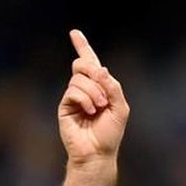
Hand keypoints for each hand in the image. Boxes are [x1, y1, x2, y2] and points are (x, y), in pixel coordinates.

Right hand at [58, 29, 129, 164]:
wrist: (97, 153)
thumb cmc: (110, 133)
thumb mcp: (120, 108)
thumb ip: (113, 87)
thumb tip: (101, 68)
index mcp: (100, 88)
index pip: (90, 63)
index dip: (82, 47)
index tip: (74, 33)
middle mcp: (85, 89)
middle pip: (83, 65)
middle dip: (93, 72)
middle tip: (104, 95)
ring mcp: (74, 97)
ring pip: (79, 78)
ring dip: (94, 92)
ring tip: (99, 108)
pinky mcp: (65, 105)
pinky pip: (73, 91)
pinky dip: (85, 99)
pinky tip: (90, 111)